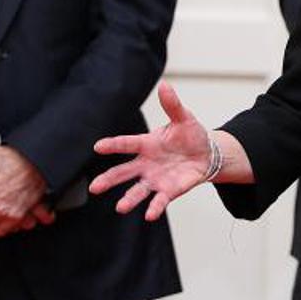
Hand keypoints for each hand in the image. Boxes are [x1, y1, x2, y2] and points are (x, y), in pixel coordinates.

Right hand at [90, 82, 220, 220]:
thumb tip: (165, 85)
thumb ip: (172, 105)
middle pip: (123, 172)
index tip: (97, 146)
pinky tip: (149, 214)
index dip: (113, 144)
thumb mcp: (183, 118)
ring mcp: (155, 179)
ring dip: (129, 199)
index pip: (126, 144)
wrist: (206, 154)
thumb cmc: (190, 135)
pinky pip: (159, 200)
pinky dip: (155, 207)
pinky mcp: (168, 190)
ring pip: (137, 190)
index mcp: (146, 144)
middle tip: (94, 187)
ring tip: (120, 207)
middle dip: (109, 179)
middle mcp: (146, 164)